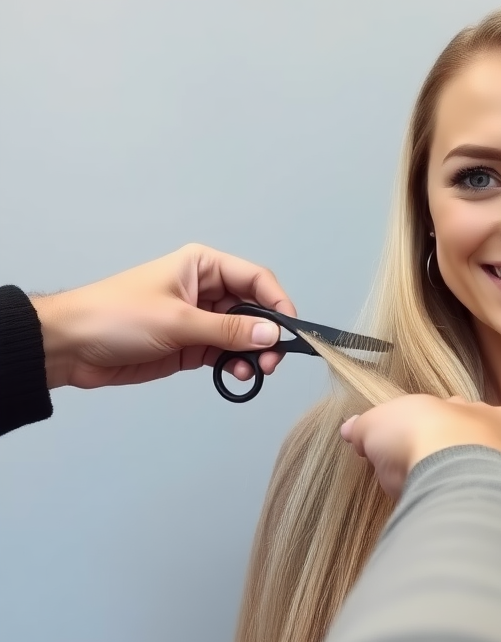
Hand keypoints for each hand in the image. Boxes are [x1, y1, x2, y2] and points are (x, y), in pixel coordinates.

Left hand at [31, 243, 296, 388]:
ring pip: (244, 335)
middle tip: (272, 360)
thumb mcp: (177, 321)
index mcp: (203, 266)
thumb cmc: (116, 317)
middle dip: (267, 334)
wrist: (70, 347)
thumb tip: (272, 334)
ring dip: (253, 353)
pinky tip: (236, 375)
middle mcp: (207, 290)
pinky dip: (236, 365)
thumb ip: (229, 330)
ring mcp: (200, 319)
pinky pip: (226, 353)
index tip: (290, 331)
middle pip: (255, 309)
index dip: (278, 303)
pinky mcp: (192, 346)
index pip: (256, 280)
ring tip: (254, 371)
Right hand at [340, 395, 500, 498]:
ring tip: (479, 509)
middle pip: (494, 442)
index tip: (427, 456)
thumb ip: (367, 427)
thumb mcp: (378, 426)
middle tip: (453, 484)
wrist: (457, 461)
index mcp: (471, 409)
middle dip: (477, 458)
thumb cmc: (418, 438)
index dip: (443, 438)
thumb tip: (351, 429)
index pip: (461, 420)